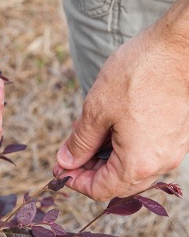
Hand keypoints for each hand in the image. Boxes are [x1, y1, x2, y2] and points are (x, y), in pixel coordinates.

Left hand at [53, 6, 188, 200]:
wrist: (180, 46)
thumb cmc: (139, 75)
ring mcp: (172, 149)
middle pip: (117, 183)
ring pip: (131, 167)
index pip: (101, 190)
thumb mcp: (97, 110)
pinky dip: (121, 146)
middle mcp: (160, 163)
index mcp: (138, 163)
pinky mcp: (175, 134)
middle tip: (68, 153)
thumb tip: (66, 162)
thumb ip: (80, 142)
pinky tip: (106, 125)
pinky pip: (144, 151)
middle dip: (89, 170)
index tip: (59, 169)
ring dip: (104, 157)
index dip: (76, 182)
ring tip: (84, 133)